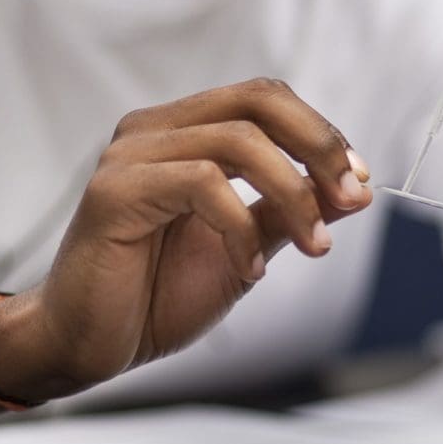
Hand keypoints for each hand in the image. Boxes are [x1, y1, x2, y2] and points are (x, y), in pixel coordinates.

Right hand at [28, 79, 371, 394]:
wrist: (86, 344)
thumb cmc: (156, 293)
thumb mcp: (246, 246)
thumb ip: (290, 212)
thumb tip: (357, 189)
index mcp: (185, 131)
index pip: (264, 99)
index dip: (320, 132)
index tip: (357, 181)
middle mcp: (156, 128)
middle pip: (256, 100)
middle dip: (318, 145)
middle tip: (351, 195)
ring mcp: (131, 154)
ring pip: (237, 141)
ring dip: (293, 194)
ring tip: (314, 246)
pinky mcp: (114, 190)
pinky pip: (203, 185)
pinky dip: (242, 228)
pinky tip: (250, 271)